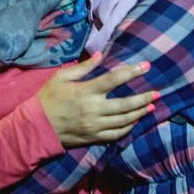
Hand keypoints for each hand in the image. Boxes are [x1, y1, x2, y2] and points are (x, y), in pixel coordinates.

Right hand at [37, 55, 156, 146]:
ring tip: (151, 105)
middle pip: (126, 104)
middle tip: (158, 93)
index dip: (132, 72)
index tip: (146, 67)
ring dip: (140, 113)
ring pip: (124, 120)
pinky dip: (128, 128)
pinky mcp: (93, 138)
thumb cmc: (48, 98)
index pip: (114, 80)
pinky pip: (116, 135)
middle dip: (144, 98)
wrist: (36, 127)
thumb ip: (83, 67)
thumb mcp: (61, 77)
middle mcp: (93, 109)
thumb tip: (100, 55)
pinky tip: (135, 121)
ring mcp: (95, 126)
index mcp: (86, 91)